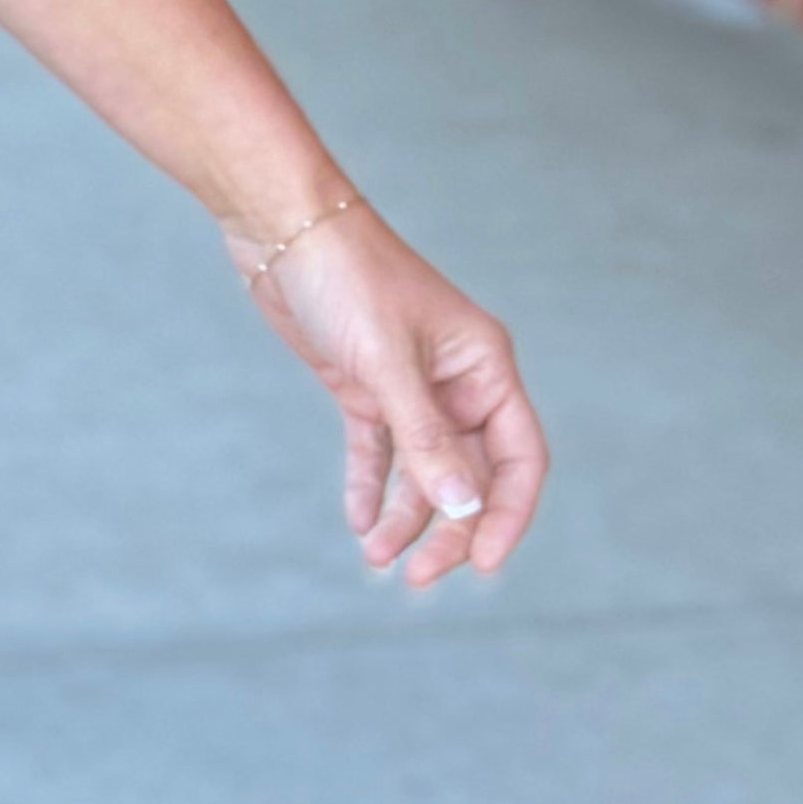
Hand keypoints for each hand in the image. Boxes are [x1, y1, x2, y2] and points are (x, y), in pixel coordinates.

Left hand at [240, 205, 549, 589]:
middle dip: (450, 528)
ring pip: (423, 470)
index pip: (519, 456)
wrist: (283, 228)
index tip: (485, 565)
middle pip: (471, 474)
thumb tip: (465, 508)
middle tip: (418, 575)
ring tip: (379, 558)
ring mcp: (410, 386)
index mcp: (485, 367)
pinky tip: (359, 523)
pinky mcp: (363, 386)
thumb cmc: (348, 278)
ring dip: (406, 515)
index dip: (508, 514)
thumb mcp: (388, 364)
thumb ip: (426, 439)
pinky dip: (371, 486)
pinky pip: (379, 450)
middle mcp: (456, 381)